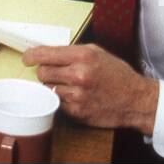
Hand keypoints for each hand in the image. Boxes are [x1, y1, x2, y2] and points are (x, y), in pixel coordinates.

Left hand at [24, 44, 159, 133]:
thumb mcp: (96, 53)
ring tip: (70, 85)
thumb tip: (46, 52)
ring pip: (48, 88)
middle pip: (42, 72)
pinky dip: (62, 99)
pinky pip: (58, 103)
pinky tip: (76, 96)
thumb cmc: (117, 74)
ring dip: (54, 86)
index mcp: (83, 56)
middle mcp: (79, 75)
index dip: (32, 56)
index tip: (27, 58)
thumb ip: (71, 52)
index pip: (46, 54)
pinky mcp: (77, 112)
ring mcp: (77, 95)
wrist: (136, 100)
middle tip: (56, 72)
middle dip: (45, 71)